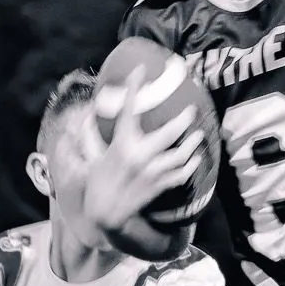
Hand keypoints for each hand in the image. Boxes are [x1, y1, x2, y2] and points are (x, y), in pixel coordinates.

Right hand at [83, 63, 200, 235]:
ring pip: (180, 154)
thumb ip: (91, 137)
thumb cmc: (97, 184)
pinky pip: (181, 174)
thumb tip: (86, 116)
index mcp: (121, 144)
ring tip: (198, 135)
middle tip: (191, 110)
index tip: (141, 71)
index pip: (128, 109)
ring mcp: (152, 172)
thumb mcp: (92, 157)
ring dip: (192, 143)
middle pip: (169, 133)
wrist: (106, 215)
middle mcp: (139, 155)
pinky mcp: (160, 186)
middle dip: (183, 119)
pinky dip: (190, 166)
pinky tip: (196, 158)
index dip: (134, 87)